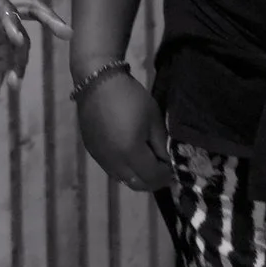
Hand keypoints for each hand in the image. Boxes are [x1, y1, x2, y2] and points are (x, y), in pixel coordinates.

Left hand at [0, 0, 72, 94]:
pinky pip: (3, 49)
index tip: (17, 40)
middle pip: (30, 11)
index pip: (3, 7)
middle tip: (68, 34)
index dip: (12, 23)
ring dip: (17, 62)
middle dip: (49, 21)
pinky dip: (2, 67)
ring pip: (16, 39)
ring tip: (12, 88)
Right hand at [77, 68, 174, 193]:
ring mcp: (100, 157)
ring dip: (138, 176)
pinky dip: (124, 169)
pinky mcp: (92, 151)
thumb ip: (161, 145)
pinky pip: (111, 169)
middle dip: (153, 180)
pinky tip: (129, 154)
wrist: (97, 82)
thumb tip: (167, 161)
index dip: (166, 175)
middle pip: (137, 184)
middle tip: (163, 169)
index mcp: (130, 152)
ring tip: (146, 163)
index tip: (173, 167)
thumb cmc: (130, 97)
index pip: (153, 176)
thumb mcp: (153, 119)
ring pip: (123, 179)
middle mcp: (114, 161)